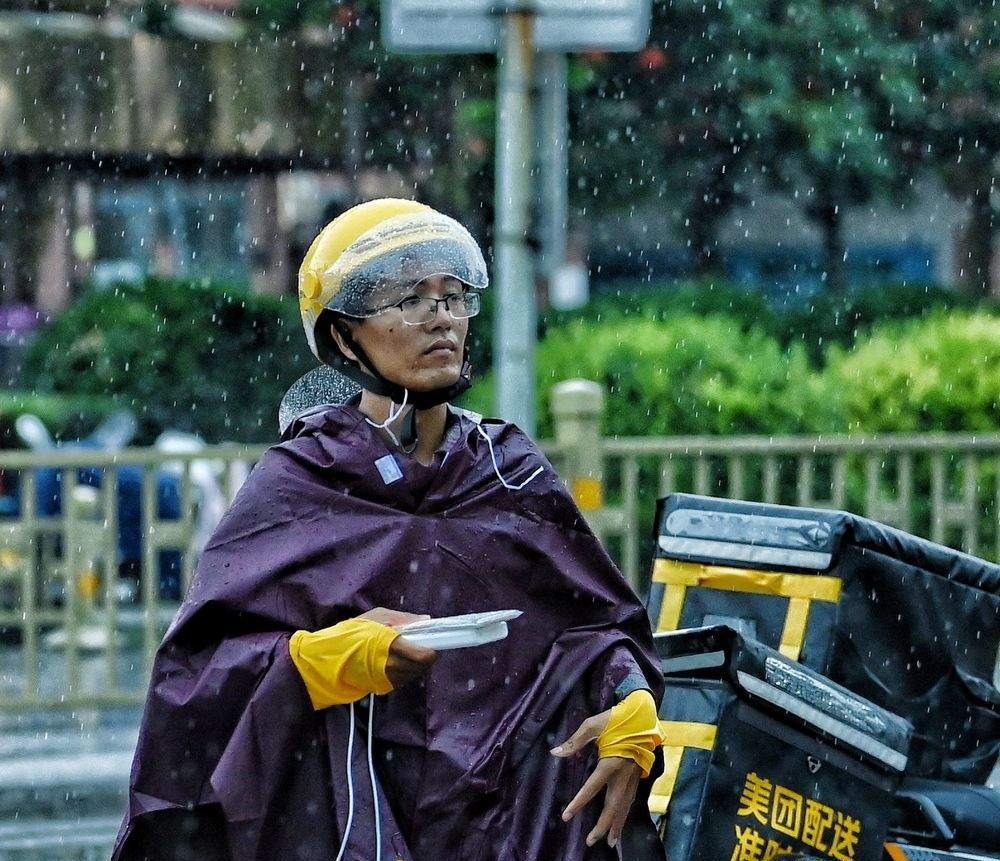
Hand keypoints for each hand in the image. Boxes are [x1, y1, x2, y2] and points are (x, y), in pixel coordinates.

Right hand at [358, 607, 437, 687]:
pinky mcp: (382, 687)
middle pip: (421, 667)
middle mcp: (392, 665)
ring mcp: (387, 679)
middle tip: (421, 647)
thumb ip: (404, 618)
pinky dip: (405, 672)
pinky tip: (398, 662)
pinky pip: (403, 680)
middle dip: (425, 658)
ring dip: (416, 666)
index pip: (423, 656)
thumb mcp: (378, 616)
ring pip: (413, 674)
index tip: (432, 643)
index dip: (432, 650)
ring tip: (408, 654)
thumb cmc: (355, 632)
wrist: (330, 656)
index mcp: (392, 645)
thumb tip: (426, 620)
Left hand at [550, 709, 643, 848]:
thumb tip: (555, 752)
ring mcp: (632, 777)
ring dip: (617, 825)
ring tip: (612, 843)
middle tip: (591, 841)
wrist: (644, 714)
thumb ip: (575, 741)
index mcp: (611, 763)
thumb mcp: (593, 724)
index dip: (578, 803)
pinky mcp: (637, 775)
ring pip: (624, 806)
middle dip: (603, 826)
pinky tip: (620, 821)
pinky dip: (625, 813)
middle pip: (613, 806)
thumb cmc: (617, 718)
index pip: (592, 788)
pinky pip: (630, 799)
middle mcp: (623, 774)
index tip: (567, 816)